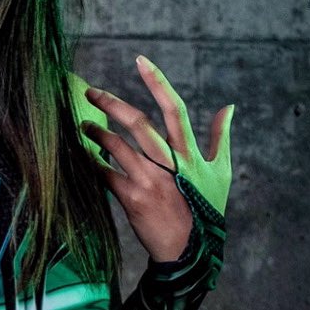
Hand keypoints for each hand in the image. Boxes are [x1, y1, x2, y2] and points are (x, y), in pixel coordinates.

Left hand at [82, 55, 233, 261]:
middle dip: (112, 103)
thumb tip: (229, 107)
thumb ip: (220, 137)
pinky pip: (105, 175)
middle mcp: (170, 163)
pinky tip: (81, 155)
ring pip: (117, 147)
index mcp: (190, 153)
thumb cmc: (205, 210)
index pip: (173, 108)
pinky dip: (92, 163)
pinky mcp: (132, 199)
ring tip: (82, 125)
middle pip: (139, 123)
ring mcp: (150, 181)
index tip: (139, 60)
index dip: (157, 82)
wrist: (189, 250)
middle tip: (90, 91)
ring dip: (96, 133)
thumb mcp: (220, 172)